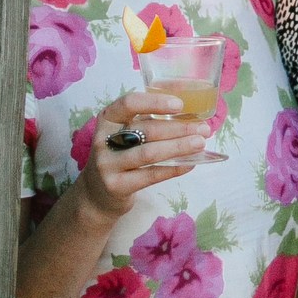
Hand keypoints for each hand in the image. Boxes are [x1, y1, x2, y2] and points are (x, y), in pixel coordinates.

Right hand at [72, 90, 206, 221]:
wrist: (96, 195)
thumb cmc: (119, 157)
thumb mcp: (124, 134)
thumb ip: (147, 122)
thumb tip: (189, 114)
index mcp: (107, 119)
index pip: (129, 103)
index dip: (155, 102)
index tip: (180, 105)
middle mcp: (104, 140)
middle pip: (145, 130)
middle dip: (178, 128)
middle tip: (202, 128)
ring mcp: (108, 164)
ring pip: (148, 153)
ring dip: (178, 147)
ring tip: (200, 143)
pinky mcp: (116, 185)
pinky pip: (150, 175)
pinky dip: (173, 168)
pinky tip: (189, 164)